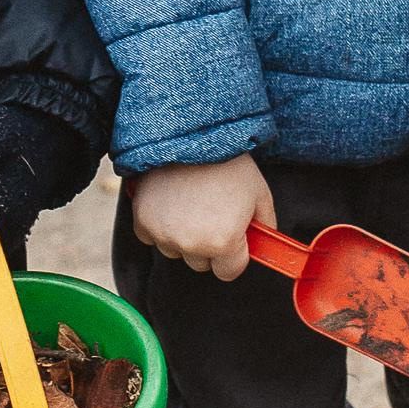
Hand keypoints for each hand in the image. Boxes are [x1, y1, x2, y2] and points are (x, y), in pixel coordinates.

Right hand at [129, 153, 275, 279]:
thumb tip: (264, 244)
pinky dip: (158, 225)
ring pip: (175, 251)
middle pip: (201, 263)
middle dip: (208, 246)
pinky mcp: (142, 221)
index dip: (234, 255)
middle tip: (212, 215)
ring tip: (191, 204)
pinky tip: (170, 203)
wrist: (191, 135)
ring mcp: (164, 235)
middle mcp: (192, 245)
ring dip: (182, 237)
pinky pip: (150, 237)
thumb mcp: (260, 194)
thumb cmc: (228, 163)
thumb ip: (265, 226)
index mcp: (224, 243)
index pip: (229, 272)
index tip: (233, 239)